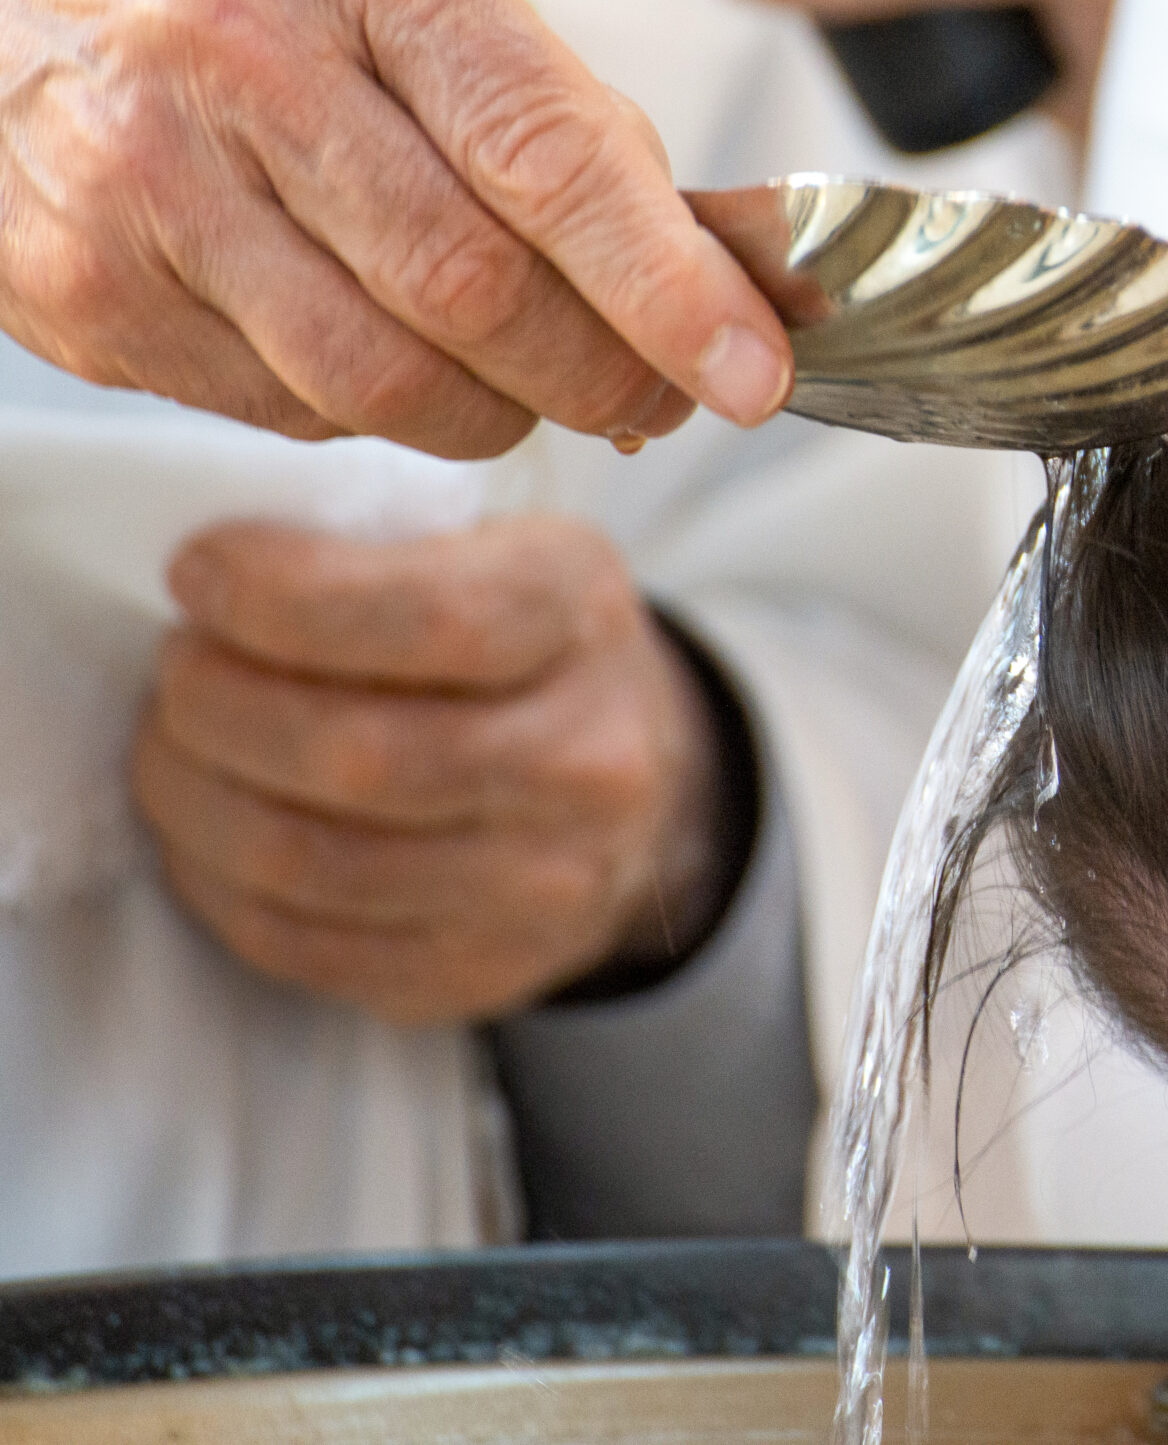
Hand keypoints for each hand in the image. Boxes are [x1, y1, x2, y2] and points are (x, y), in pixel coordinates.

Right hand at [0, 0, 792, 457]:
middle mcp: (243, 50)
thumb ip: (555, 116)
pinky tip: (384, 361)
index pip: (552, 153)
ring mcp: (149, 176)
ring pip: (386, 377)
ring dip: (497, 414)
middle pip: (479, 289)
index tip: (757, 371)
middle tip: (657, 400)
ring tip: (530, 387)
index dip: (671, 288)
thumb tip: (711, 279)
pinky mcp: (91, 287)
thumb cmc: (247, 5)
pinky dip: (372, 414)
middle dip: (600, 375)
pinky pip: (291, 410)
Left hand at [132, 517, 738, 1024]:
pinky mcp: (480, 974)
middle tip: (175, 672)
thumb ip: (378, 551)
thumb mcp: (496, 551)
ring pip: (308, 863)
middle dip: (213, 706)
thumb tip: (208, 578)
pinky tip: (208, 829)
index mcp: (583, 618)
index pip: (433, 620)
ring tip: (173, 748)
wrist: (637, 792)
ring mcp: (544, 886)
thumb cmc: (523, 648)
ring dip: (194, 800)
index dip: (283, 599)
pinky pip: (298, 944)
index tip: (196, 574)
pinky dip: (215, 884)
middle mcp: (590, 763)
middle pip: (354, 755)